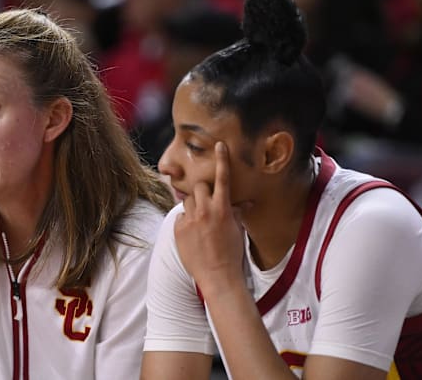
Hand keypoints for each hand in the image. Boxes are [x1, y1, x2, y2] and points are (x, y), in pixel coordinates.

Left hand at [174, 142, 246, 295]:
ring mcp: (189, 220)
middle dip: (202, 191)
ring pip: (187, 200)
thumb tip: (244, 204)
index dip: (221, 159)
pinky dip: (186, 221)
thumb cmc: (231, 254)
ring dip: (193, 206)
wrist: (217, 276)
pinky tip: (193, 235)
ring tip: (200, 222)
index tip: (219, 145)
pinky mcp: (178, 229)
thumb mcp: (237, 230)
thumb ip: (236, 213)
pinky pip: (180, 217)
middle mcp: (205, 211)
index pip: (222, 178)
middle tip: (207, 203)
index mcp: (223, 209)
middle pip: (199, 186)